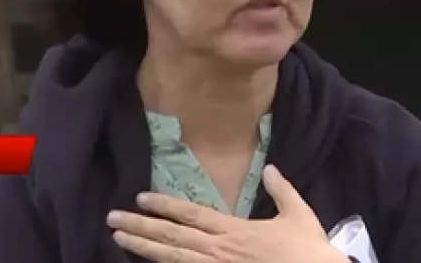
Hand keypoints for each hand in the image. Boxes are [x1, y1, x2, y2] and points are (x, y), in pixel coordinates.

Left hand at [106, 164, 347, 262]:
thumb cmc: (308, 250)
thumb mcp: (299, 214)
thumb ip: (282, 190)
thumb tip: (270, 168)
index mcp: (235, 230)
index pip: (191, 215)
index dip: (164, 206)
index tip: (141, 197)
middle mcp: (219, 250)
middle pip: (172, 238)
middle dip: (140, 227)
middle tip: (112, 218)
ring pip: (172, 259)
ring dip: (143, 248)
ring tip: (118, 238)